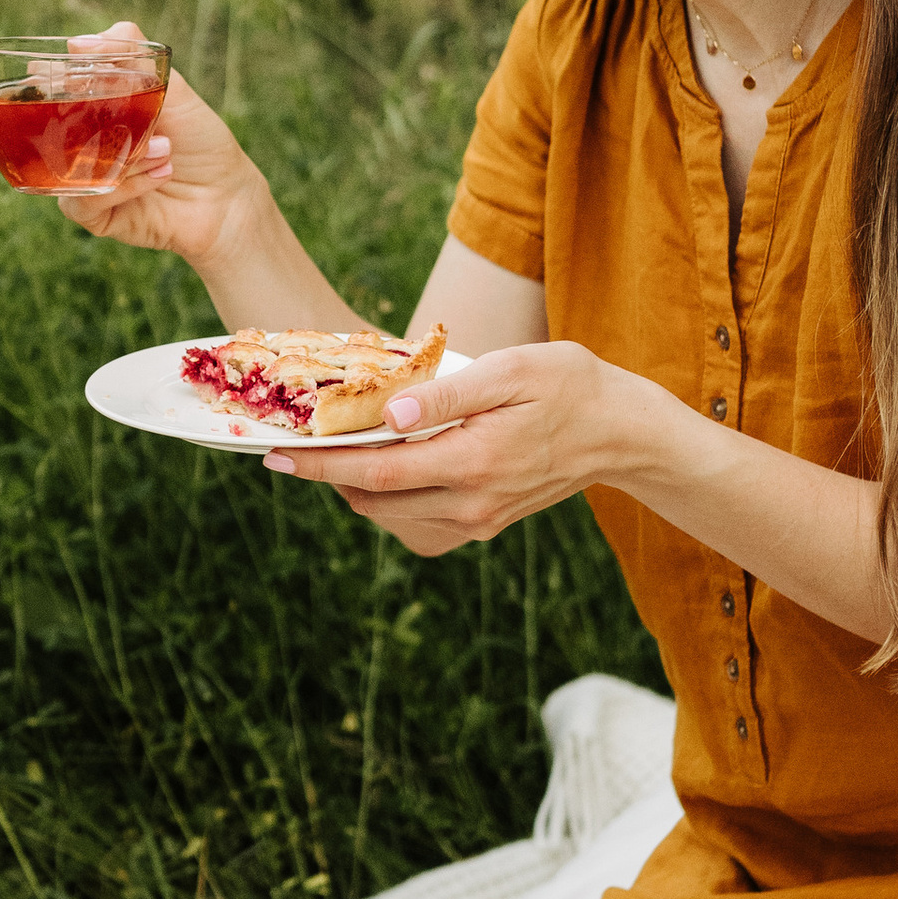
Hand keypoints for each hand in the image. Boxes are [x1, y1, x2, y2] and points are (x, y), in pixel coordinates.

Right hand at [51, 19, 261, 266]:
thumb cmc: (199, 140)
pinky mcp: (91, 214)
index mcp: (91, 109)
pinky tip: (161, 175)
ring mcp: (82, 178)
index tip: (80, 75)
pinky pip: (86, 198)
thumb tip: (78, 43)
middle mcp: (80, 142)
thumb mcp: (172, 89)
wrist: (226, 197)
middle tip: (124, 117)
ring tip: (165, 148)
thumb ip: (131, 56)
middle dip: (89, 117)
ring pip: (69, 163)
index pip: (53, 89)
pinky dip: (128, 184)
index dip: (58, 80)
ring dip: (124, 154)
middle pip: (48, 126)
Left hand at [260, 339, 643, 552]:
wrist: (623, 433)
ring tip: (334, 454)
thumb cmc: (570, 386)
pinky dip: (391, 505)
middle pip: (374, 501)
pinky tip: (387, 473)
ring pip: (392, 519)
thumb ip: (447, 394)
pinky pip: (419, 528)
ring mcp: (480, 521)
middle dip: (327, 477)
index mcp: (473, 462)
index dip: (318, 466)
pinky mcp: (486, 525)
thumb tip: (387, 413)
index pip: (374, 472)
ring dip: (357, 492)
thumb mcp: (513, 370)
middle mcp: (472, 504)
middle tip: (294, 446)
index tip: (274, 454)